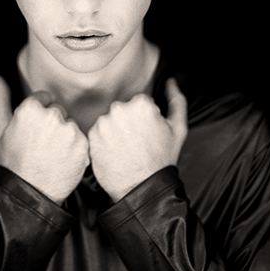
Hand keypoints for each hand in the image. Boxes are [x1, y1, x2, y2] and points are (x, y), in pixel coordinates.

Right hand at [0, 75, 89, 205]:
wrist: (29, 193)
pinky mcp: (83, 144)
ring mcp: (69, 130)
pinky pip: (82, 138)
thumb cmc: (13, 160)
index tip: (34, 131)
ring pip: (70, 124)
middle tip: (42, 145)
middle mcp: (52, 115)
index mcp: (31, 109)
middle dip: (53, 124)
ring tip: (51, 153)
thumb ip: (1, 99)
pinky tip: (62, 159)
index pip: (44, 98)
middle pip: (59, 110)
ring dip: (64, 136)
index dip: (39, 115)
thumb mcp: (1, 129)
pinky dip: (76, 148)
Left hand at [88, 78, 187, 201]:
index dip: (145, 119)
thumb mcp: (178, 128)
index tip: (147, 133)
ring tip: (126, 149)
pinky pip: (98, 133)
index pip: (140, 103)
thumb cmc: (161, 159)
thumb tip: (171, 82)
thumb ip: (177, 100)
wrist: (141, 189)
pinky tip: (115, 153)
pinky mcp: (91, 137)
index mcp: (140, 103)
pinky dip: (105, 141)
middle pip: (123, 110)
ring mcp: (103, 123)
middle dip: (129, 123)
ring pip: (110, 121)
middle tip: (137, 143)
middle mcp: (118, 109)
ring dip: (116, 131)